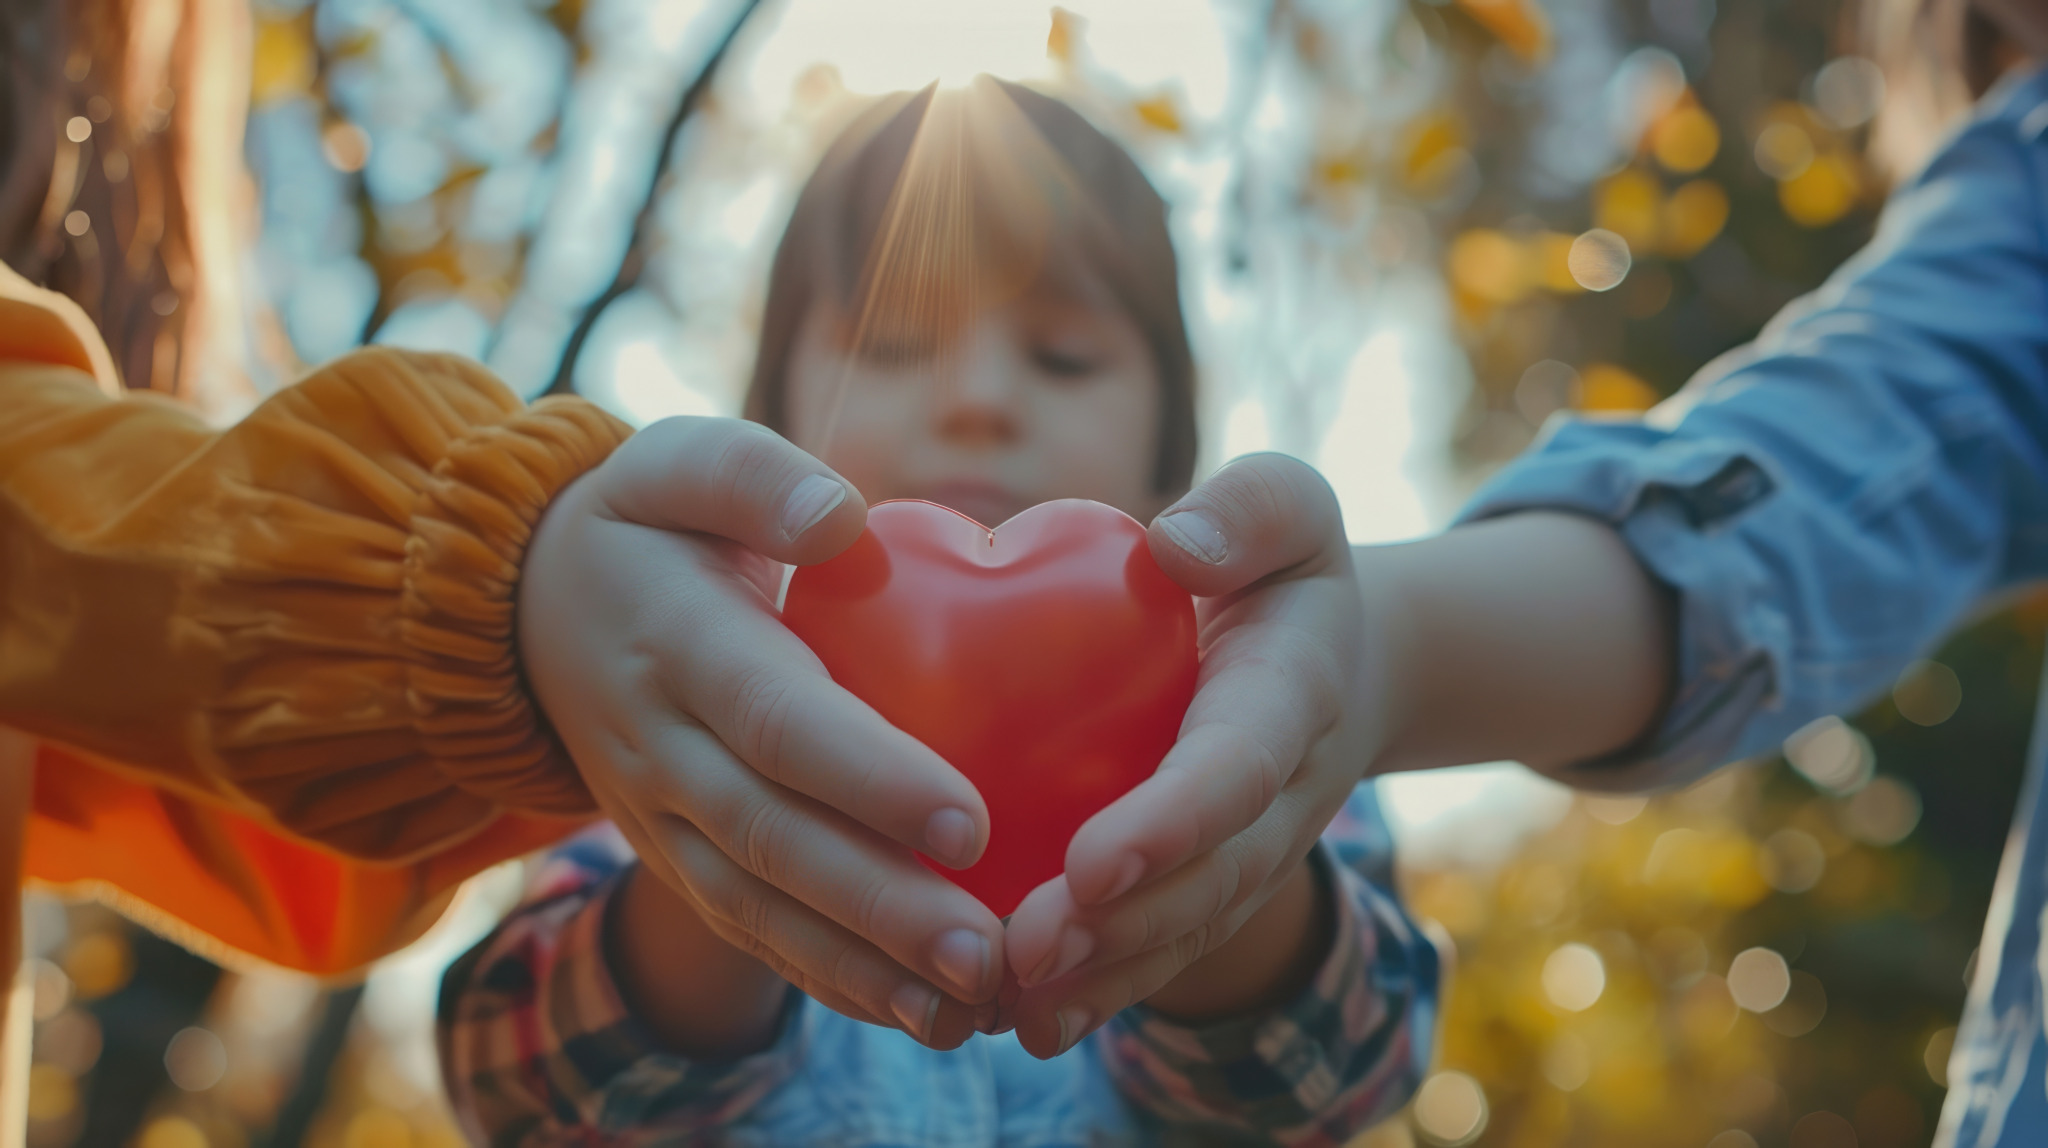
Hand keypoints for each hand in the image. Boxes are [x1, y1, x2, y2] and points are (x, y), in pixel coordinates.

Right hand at [519, 417, 1006, 1048]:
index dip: (867, 776)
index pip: (775, 720)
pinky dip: (828, 980)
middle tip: (986, 952)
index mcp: (676, 640)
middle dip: (881, 905)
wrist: (528, 606)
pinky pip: (746, 931)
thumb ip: (756, 479)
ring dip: (862, 967)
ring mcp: (656, 816)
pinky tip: (915, 1013)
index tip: (968, 821)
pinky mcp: (672, 858)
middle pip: (773, 839)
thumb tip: (841, 518)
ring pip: (758, 907)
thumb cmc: (647, 523)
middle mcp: (658, 744)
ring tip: (967, 1007)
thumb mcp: (680, 461)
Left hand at [1001, 453, 1380, 1056]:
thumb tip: (1175, 545)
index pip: (1236, 768)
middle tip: (1027, 951)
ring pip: (1184, 930)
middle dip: (1123, 924)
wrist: (1333, 657)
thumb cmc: (1281, 568)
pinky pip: (1162, 947)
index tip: (1096, 862)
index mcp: (1292, 697)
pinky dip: (1099, 990)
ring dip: (1104, 975)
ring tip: (1012, 1005)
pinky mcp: (1208, 884)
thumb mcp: (1291, 506)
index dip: (1173, 822)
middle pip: (1209, 877)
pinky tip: (1019, 1022)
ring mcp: (1248, 853)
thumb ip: (1252, 510)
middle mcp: (1280, 796)